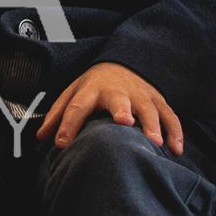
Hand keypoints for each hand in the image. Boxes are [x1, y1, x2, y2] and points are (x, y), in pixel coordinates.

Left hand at [35, 62, 183, 153]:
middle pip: (118, 99)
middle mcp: (116, 90)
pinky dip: (175, 132)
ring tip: (155, 143)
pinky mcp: (158, 99)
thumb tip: (40, 138)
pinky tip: (175, 150)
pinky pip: (170, 116)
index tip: (61, 144)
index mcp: (90, 89)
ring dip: (152, 124)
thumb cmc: (94, 87)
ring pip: (149, 108)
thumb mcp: (73, 94)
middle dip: (122, 109)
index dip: (67, 124)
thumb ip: (57, 115)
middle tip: (125, 122)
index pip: (76, 106)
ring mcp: (140, 94)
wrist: (121, 64)